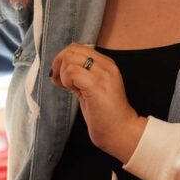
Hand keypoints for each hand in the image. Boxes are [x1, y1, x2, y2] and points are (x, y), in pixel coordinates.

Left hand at [50, 43, 146, 160]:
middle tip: (59, 81)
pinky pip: (71, 72)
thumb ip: (80, 75)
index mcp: (106, 64)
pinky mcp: (96, 85)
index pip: (77, 47)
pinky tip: (72, 91)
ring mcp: (102, 74)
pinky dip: (66, 81)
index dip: (63, 58)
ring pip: (70, 59)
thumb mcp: (92, 87)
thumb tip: (59, 67)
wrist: (121, 131)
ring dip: (63, 74)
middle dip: (59, 64)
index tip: (60, 75)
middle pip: (72, 50)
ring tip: (69, 88)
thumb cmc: (104, 114)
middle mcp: (106, 65)